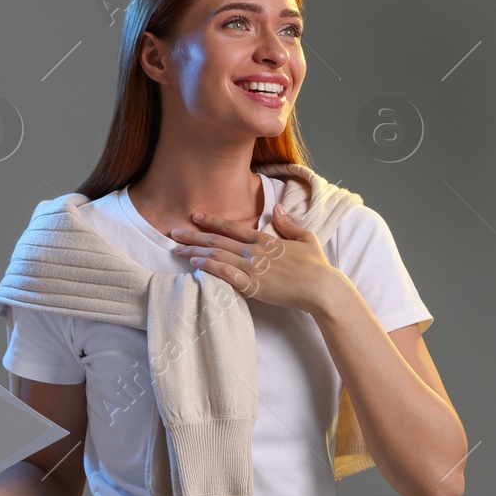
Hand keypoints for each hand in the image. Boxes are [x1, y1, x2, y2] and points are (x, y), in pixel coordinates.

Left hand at [168, 204, 343, 315]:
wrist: (322, 288)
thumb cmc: (317, 266)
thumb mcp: (305, 238)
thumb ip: (289, 223)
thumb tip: (278, 208)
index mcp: (266, 239)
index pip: (233, 227)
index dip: (212, 221)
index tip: (196, 216)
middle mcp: (255, 251)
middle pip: (218, 240)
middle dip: (194, 235)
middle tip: (174, 232)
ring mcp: (253, 267)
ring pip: (217, 255)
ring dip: (195, 252)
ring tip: (177, 249)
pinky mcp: (253, 285)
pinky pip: (225, 274)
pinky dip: (209, 267)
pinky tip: (195, 265)